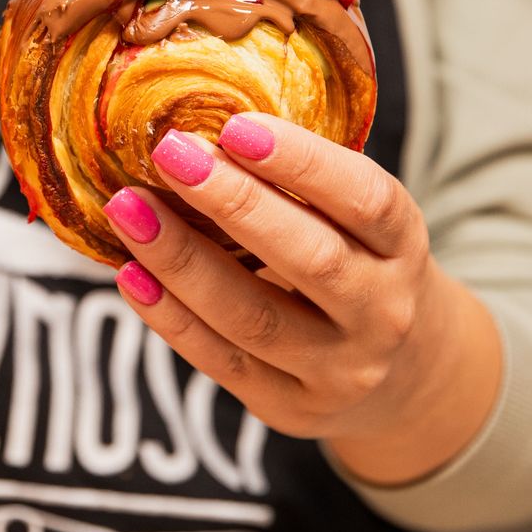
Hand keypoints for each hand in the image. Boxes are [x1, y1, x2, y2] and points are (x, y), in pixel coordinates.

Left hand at [103, 114, 502, 485]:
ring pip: (253, 315)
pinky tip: (130, 273)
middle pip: (310, 258)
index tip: (235, 126)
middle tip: (169, 153)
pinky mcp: (289, 406)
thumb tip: (200, 132)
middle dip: (233, 202)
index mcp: (403, 247)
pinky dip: (170, 315)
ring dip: (182, 259)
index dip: (303, 163)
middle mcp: (382, 311)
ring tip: (128, 208)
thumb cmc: (356, 266)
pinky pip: (220, 360)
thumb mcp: (357, 222)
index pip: (366, 201)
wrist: (403, 377)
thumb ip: (300, 186)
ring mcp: (339, 368)